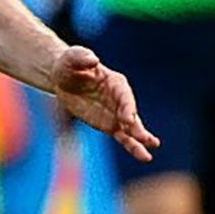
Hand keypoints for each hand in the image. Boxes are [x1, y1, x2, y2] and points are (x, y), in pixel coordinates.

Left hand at [51, 45, 157, 160]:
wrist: (64, 77)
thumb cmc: (70, 64)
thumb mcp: (72, 58)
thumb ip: (82, 57)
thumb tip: (93, 59)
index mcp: (115, 82)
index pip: (124, 96)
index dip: (127, 107)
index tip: (127, 120)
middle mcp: (120, 99)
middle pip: (131, 114)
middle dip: (136, 126)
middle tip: (145, 139)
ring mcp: (116, 113)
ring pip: (131, 129)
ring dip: (140, 140)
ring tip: (150, 152)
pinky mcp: (109, 124)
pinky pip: (122, 137)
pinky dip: (132, 146)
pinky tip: (144, 156)